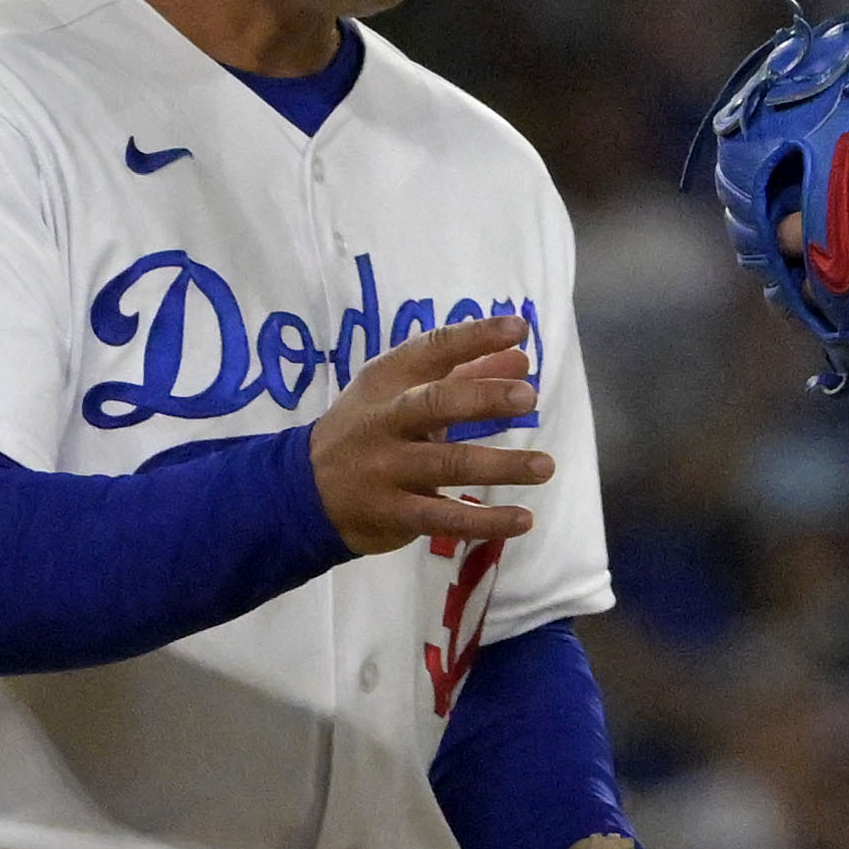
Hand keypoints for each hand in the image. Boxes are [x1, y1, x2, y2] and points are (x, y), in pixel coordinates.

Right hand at [314, 314, 551, 556]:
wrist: (303, 490)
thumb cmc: (367, 429)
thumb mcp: (402, 393)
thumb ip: (463, 376)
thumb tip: (522, 360)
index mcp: (386, 381)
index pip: (432, 349)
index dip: (475, 337)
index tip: (518, 328)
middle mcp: (384, 421)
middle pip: (436, 404)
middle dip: (483, 398)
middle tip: (529, 397)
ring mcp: (386, 469)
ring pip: (447, 464)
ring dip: (500, 465)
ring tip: (544, 465)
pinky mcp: (393, 514)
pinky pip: (444, 518)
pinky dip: (486, 520)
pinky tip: (523, 519)